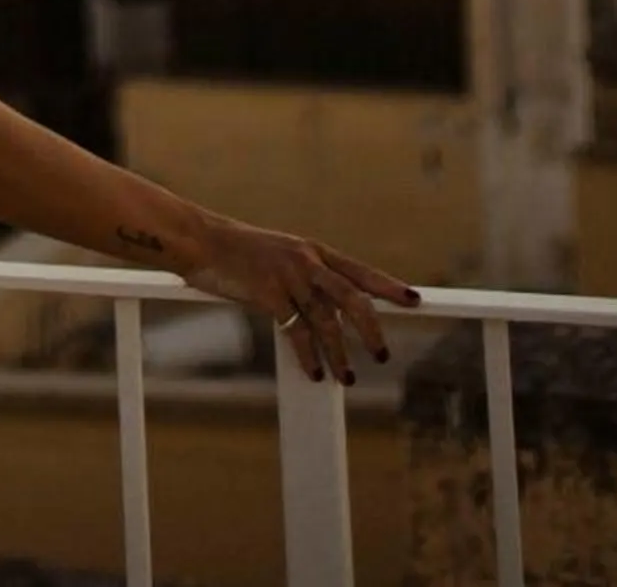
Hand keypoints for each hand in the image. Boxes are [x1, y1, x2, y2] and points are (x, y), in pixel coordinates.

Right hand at [181, 215, 420, 383]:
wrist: (202, 240)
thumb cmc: (239, 252)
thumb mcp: (280, 257)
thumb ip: (307, 279)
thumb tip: (331, 313)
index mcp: (313, 250)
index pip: (360, 271)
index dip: (389, 287)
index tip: (415, 300)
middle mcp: (307, 260)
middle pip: (353, 298)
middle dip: (371, 329)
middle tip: (381, 355)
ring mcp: (288, 275)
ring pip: (326, 321)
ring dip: (339, 354)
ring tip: (347, 377)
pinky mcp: (269, 292)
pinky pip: (296, 331)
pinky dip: (308, 355)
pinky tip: (314, 371)